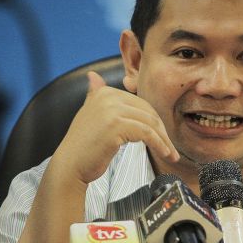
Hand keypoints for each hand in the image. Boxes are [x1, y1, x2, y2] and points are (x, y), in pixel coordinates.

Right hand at [52, 71, 178, 184]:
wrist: (70, 166)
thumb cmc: (84, 147)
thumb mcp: (90, 115)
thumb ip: (96, 96)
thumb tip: (93, 76)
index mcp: (103, 92)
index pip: (140, 104)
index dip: (154, 122)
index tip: (163, 137)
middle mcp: (107, 96)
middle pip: (147, 111)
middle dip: (162, 130)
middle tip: (171, 148)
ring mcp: (111, 110)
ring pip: (149, 123)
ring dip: (164, 140)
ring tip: (171, 154)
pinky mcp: (117, 126)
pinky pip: (147, 133)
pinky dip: (160, 144)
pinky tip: (165, 154)